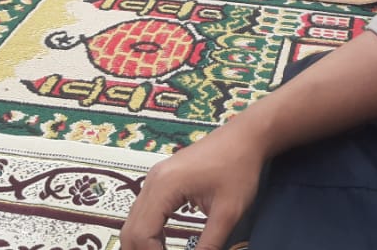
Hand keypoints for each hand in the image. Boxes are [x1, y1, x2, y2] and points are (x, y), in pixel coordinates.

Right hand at [120, 126, 264, 249]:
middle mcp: (153, 180)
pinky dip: (148, 231)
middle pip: (131, 229)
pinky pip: (144, 210)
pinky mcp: (162, 178)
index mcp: (165, 186)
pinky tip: (162, 244)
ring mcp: (156, 177)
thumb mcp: (228, 212)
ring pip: (135, 220)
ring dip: (144, 243)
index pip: (142, 233)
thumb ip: (210, 243)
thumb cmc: (239, 167)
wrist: (246, 136)